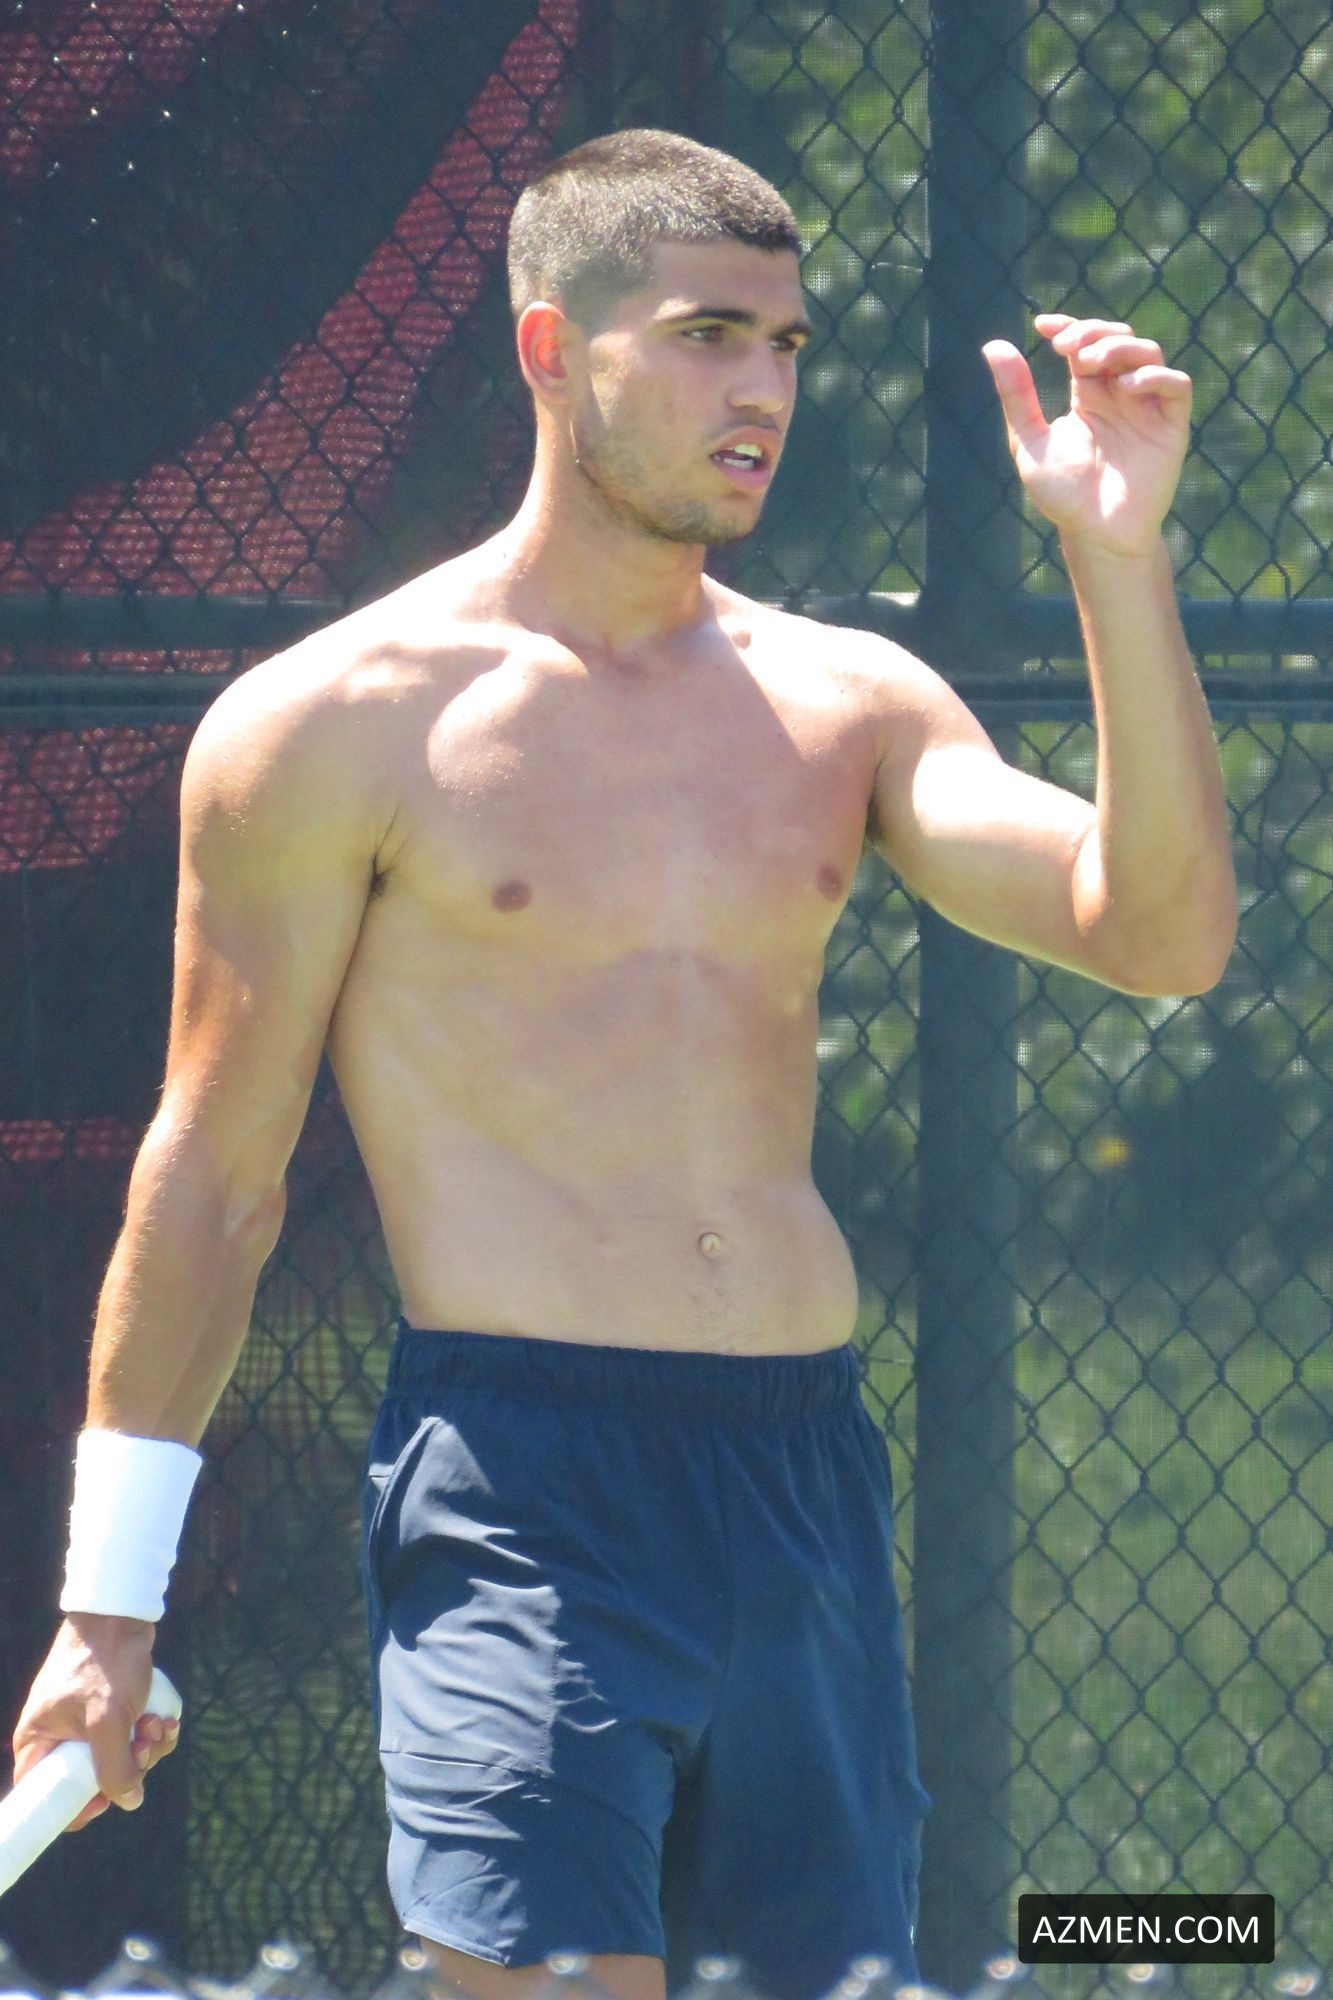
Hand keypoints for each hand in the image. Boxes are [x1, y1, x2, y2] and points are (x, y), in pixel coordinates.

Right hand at [11, 1614, 177, 1829]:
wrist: (120, 1613)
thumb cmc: (104, 1662)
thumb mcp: (108, 1720)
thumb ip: (115, 1767)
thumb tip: (130, 1800)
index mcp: (38, 1744)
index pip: (46, 1797)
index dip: (78, 1807)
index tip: (109, 1799)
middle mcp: (57, 1737)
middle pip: (92, 1780)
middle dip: (128, 1767)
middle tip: (144, 1744)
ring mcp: (84, 1723)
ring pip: (118, 1759)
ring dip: (146, 1747)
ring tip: (157, 1722)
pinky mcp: (110, 1710)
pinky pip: (131, 1737)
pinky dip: (150, 1732)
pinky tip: (166, 1719)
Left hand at [982, 314, 1192, 558]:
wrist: (1095, 534)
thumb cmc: (1062, 495)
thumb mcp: (1030, 441)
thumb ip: (1017, 396)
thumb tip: (993, 346)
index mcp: (1088, 396)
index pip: (1084, 345)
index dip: (1069, 326)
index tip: (1043, 326)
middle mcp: (1120, 396)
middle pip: (1118, 339)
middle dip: (1093, 333)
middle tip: (1067, 348)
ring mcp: (1147, 409)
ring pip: (1148, 353)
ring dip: (1120, 347)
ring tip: (1091, 364)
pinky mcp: (1171, 427)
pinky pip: (1176, 385)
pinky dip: (1154, 376)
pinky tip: (1126, 387)